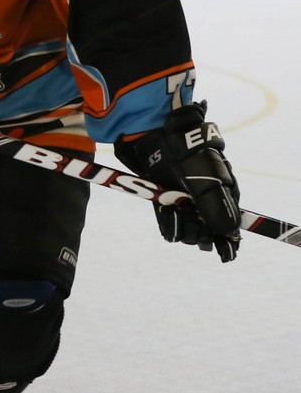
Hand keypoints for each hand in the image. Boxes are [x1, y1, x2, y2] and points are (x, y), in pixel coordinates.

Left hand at [115, 101, 240, 261]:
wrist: (162, 137)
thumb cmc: (191, 158)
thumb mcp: (209, 183)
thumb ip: (219, 209)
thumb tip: (230, 233)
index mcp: (223, 196)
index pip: (228, 228)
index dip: (227, 244)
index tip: (225, 256)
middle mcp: (206, 201)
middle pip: (206, 232)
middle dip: (201, 234)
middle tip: (195, 229)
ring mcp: (186, 201)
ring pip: (188, 229)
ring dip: (184, 229)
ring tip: (178, 215)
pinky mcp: (167, 200)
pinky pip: (170, 223)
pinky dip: (170, 225)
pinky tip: (170, 220)